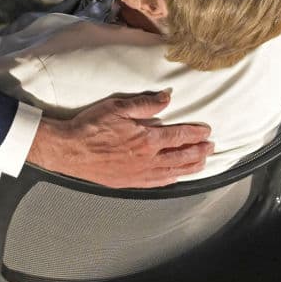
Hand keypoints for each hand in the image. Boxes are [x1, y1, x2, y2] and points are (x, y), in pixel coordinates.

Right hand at [27, 91, 213, 187]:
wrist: (69, 150)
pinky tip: (177, 177)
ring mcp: (140, 173)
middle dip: (200, 151)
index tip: (206, 131)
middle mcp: (148, 159)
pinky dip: (173, 179)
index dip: (196, 133)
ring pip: (174, 172)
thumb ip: (145, 104)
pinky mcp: (130, 182)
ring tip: (203, 162)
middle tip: (211, 147)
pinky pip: (159, 183)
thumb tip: (166, 98)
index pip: (179, 136)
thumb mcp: (117, 107)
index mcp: (147, 139)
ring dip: (192, 167)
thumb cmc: (90, 127)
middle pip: (182, 156)